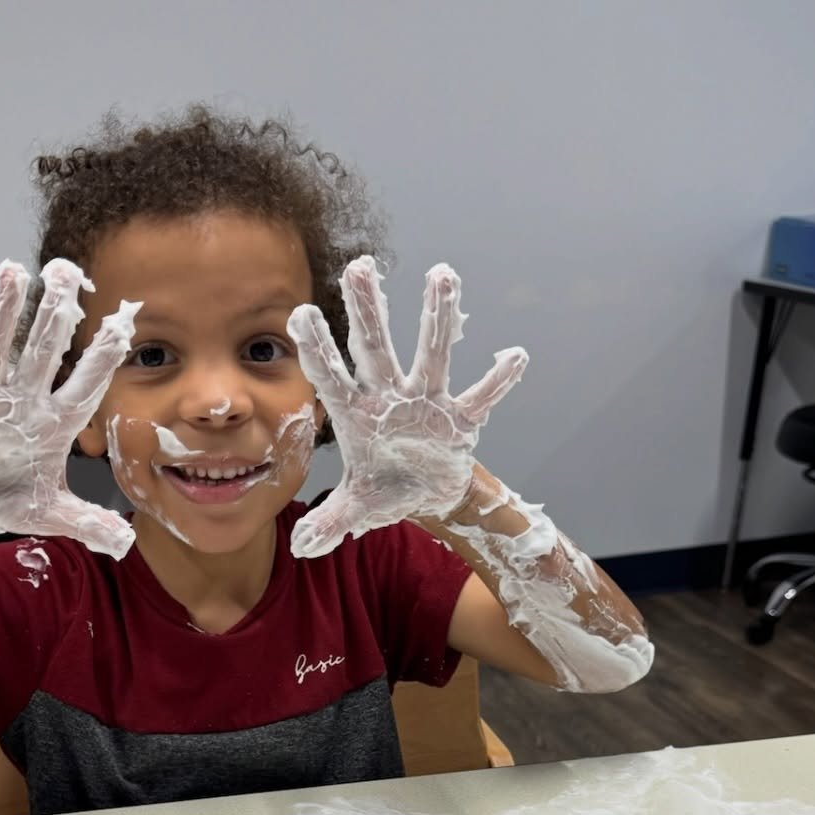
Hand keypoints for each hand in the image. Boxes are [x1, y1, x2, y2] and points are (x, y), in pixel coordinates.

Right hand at [0, 259, 139, 557]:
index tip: (123, 323)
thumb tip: (123, 543)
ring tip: (8, 272)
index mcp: (53, 423)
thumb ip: (84, 521)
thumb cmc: (6, 502)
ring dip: (0, 313)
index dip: (101, 359)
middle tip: (64, 270)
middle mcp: (21, 399)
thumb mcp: (46, 514)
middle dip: (53, 313)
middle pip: (41, 351)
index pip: (83, 387)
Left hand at [286, 258, 526, 557]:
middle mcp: (390, 396)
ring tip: (442, 273)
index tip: (300, 313)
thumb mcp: (356, 508)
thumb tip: (299, 549)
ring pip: (433, 353)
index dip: (317, 349)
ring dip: (438, 316)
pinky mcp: (461, 418)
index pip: (331, 377)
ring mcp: (427, 402)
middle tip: (360, 264)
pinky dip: (499, 380)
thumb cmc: (384, 488)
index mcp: (357, 413)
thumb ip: (328, 522)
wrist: (427, 493)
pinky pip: (483, 397)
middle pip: (376, 347)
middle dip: (368, 308)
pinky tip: (514, 356)